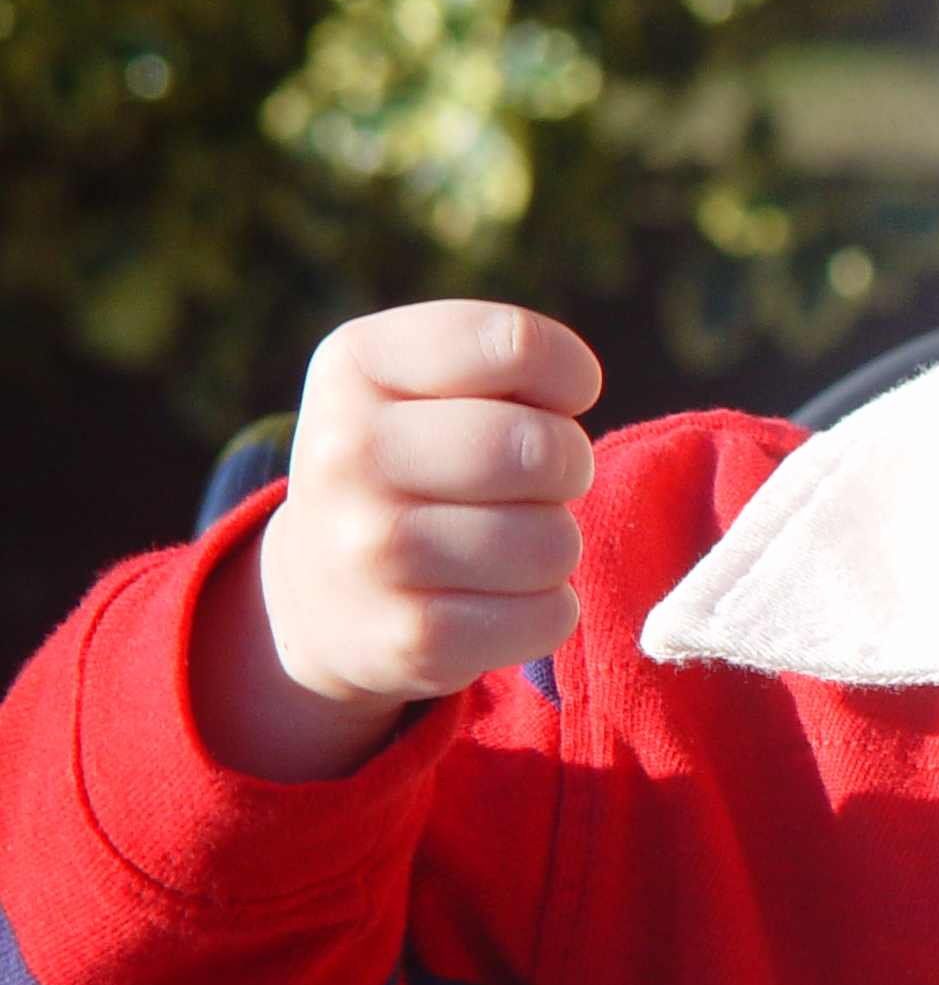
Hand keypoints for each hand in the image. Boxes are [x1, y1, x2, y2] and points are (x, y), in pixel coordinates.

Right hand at [193, 302, 600, 781]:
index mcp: (356, 364)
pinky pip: (549, 615)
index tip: (553, 401)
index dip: (569, 377)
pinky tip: (496, 597)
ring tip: (505, 540)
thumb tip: (576, 390)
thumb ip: (506, 358)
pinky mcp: (411, 638)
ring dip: (554, 544)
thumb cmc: (410, 457)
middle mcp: (348, 453)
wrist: (316, 589)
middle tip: (536, 480)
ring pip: (555, 541)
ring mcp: (373, 550)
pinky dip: (547, 609)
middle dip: (568, 466)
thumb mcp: (419, 378)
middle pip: (545, 450)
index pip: (517, 346)